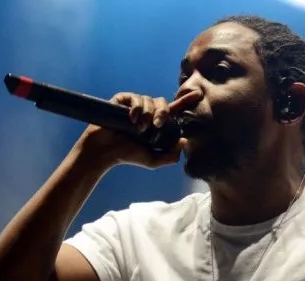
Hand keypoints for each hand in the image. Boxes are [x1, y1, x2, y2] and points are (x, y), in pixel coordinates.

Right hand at [77, 90, 201, 168]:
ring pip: (149, 100)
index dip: (185, 101)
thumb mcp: (153, 160)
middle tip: (157, 125)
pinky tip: (131, 119)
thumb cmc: (127, 155)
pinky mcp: (123, 100)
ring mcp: (135, 105)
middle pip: (163, 102)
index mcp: (156, 122)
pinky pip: (135, 98)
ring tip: (139, 128)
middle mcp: (147, 111)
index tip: (199, 94)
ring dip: (147, 114)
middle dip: (163, 112)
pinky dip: (136, 109)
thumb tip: (184, 142)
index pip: (174, 110)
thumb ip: (170, 156)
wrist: (106, 151)